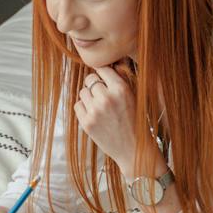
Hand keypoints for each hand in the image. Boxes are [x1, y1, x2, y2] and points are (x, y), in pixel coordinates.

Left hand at [73, 61, 142, 175]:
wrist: (134, 150)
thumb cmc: (135, 121)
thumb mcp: (134, 96)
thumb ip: (121, 79)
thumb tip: (109, 62)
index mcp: (121, 89)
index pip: (102, 68)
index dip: (102, 72)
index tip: (104, 78)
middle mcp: (107, 98)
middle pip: (90, 79)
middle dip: (95, 85)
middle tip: (103, 94)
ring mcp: (95, 111)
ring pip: (82, 92)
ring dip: (89, 96)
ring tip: (100, 106)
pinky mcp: (86, 123)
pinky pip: (77, 105)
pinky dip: (84, 108)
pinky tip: (95, 115)